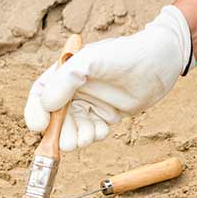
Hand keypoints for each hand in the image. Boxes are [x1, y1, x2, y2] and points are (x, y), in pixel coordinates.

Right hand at [24, 6, 192, 150]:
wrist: (161, 61)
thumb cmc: (125, 55)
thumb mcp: (92, 61)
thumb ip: (66, 80)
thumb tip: (46, 104)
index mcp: (66, 72)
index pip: (40, 94)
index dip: (35, 112)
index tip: (39, 126)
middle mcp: (75, 89)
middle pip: (55, 117)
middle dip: (60, 132)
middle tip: (69, 142)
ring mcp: (91, 102)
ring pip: (73, 128)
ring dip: (77, 136)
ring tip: (90, 135)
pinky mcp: (106, 114)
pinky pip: (92, 131)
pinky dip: (94, 135)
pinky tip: (104, 129)